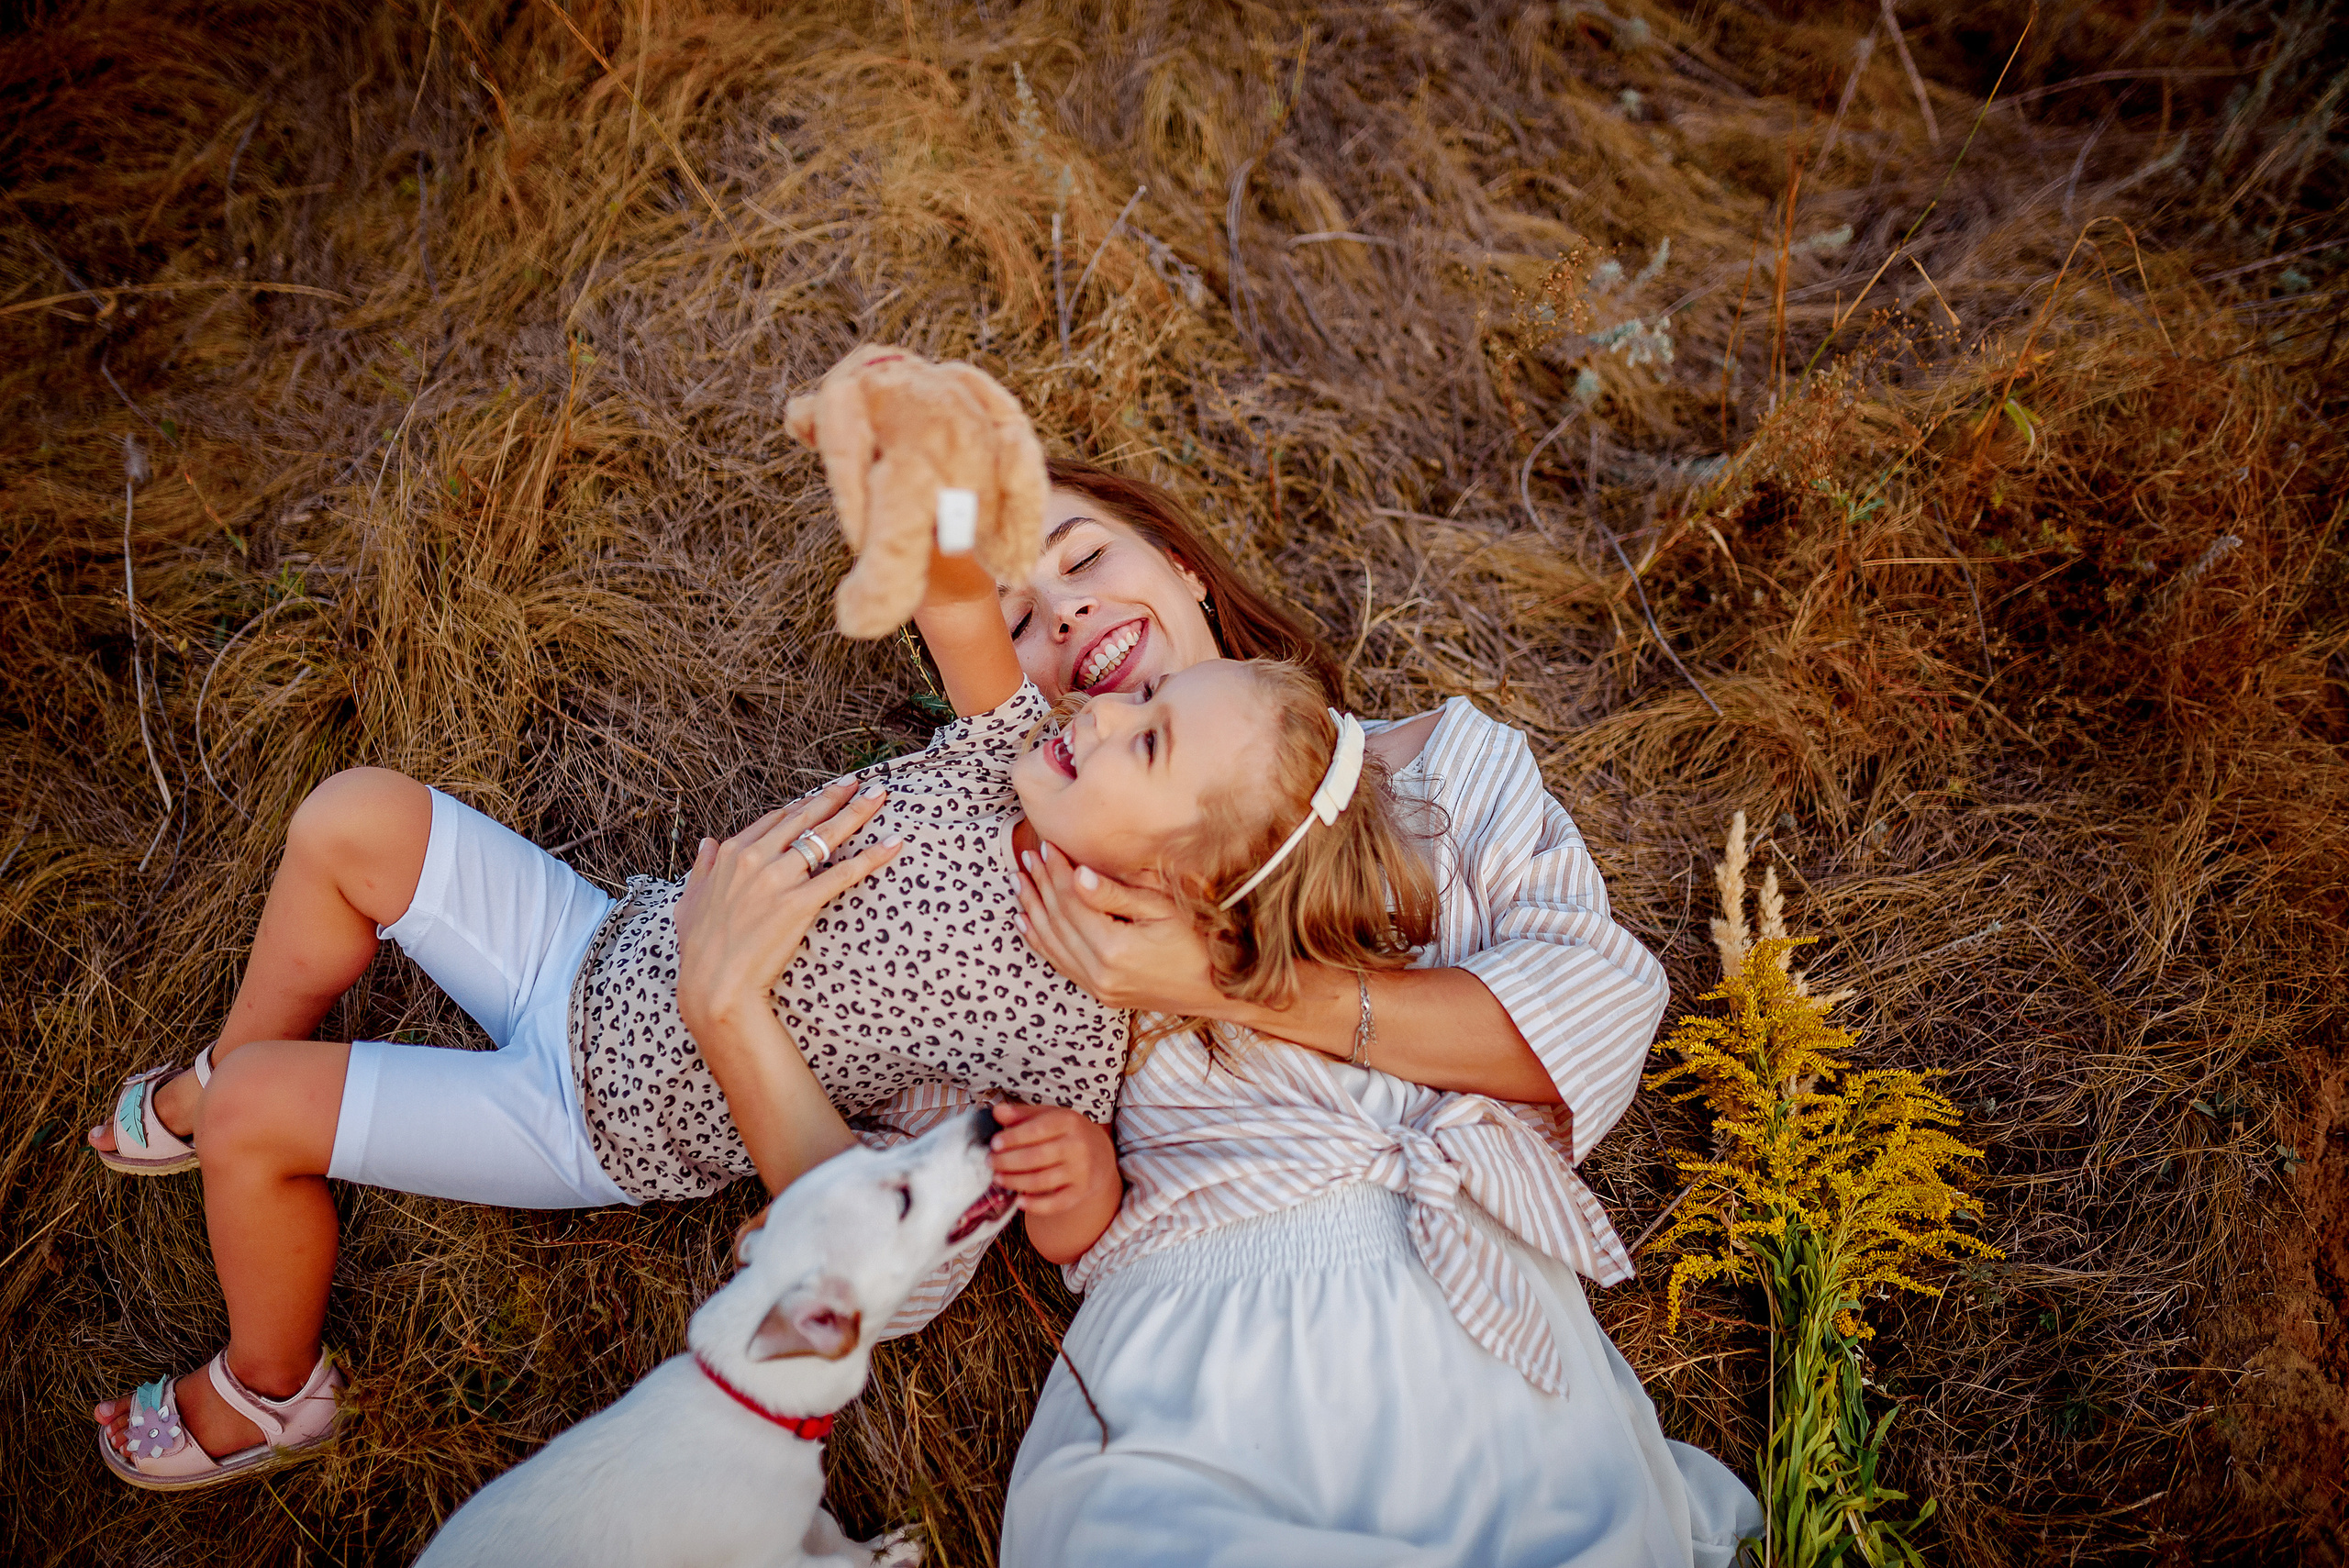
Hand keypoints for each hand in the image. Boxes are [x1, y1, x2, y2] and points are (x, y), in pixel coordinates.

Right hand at [674, 783, 902, 1034]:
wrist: (715, 983)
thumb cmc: (700, 948)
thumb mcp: (690, 900)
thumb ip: (701, 868)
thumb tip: (707, 844)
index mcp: (732, 854)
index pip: (776, 820)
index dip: (803, 806)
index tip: (822, 796)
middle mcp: (757, 858)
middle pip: (805, 819)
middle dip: (835, 797)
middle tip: (859, 783)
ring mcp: (779, 878)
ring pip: (827, 836)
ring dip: (857, 813)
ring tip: (880, 797)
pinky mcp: (801, 902)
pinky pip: (844, 872)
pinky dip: (872, 856)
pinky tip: (893, 843)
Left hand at [987, 1102, 1117, 1217]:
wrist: (1100, 1154)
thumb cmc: (1066, 1132)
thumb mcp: (1049, 1116)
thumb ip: (1022, 1114)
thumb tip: (997, 1112)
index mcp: (1069, 1122)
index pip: (1036, 1130)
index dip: (1013, 1138)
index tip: (994, 1144)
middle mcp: (1078, 1146)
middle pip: (1036, 1157)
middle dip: (1008, 1161)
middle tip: (989, 1162)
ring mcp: (1081, 1171)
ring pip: (1041, 1181)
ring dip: (1015, 1182)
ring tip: (997, 1178)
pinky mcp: (1080, 1192)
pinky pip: (1055, 1203)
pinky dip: (1035, 1205)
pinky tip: (1019, 1201)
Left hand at [1014, 843, 1227, 1016]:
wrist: (1222, 992)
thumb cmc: (1201, 942)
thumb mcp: (1163, 909)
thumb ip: (1117, 894)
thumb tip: (1078, 875)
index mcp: (1114, 949)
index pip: (1072, 901)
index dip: (1057, 870)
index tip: (1046, 844)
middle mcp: (1099, 974)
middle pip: (1057, 921)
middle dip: (1040, 885)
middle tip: (1025, 855)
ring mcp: (1099, 988)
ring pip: (1052, 944)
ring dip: (1033, 910)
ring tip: (1019, 882)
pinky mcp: (1102, 994)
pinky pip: (1060, 964)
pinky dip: (1040, 941)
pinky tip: (1026, 923)